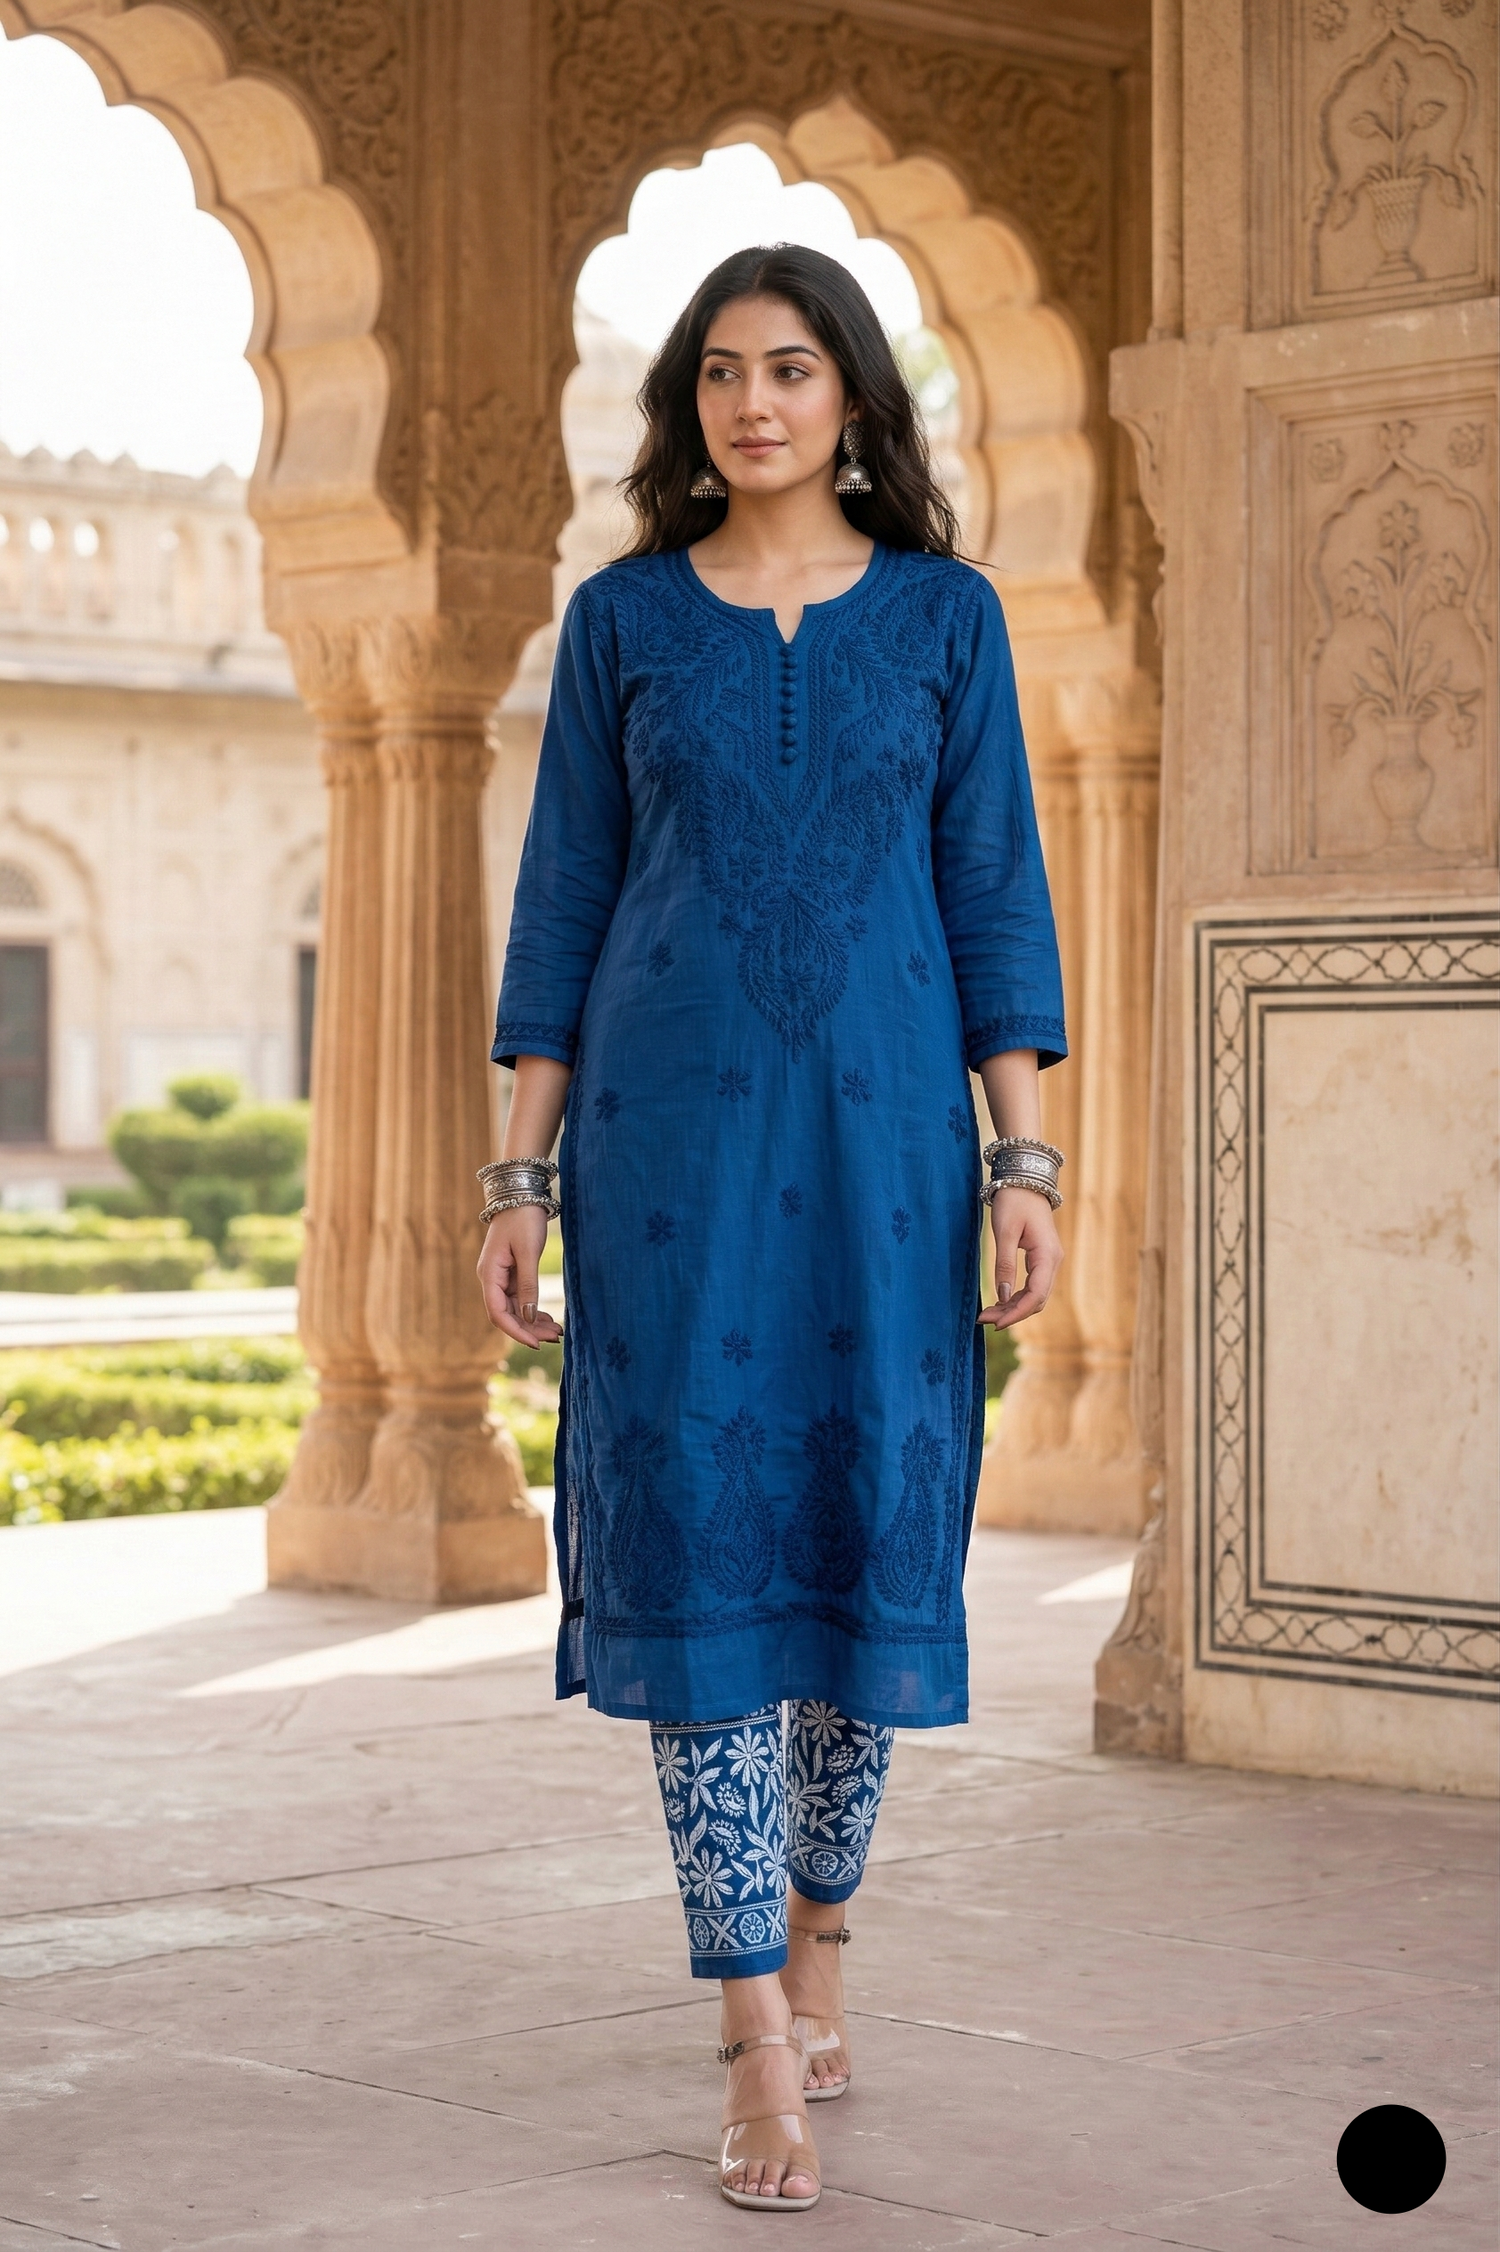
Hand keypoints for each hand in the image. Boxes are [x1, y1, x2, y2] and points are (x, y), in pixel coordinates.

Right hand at [477, 1205, 562, 1348]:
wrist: (520, 1194)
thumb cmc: (523, 1219)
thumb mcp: (529, 1252)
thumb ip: (529, 1284)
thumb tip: (530, 1317)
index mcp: (489, 1274)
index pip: (498, 1313)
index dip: (517, 1331)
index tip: (537, 1344)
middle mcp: (491, 1279)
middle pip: (507, 1314)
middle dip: (529, 1329)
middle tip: (556, 1339)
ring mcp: (500, 1276)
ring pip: (515, 1308)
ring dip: (533, 1322)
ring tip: (557, 1332)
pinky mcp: (510, 1272)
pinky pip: (520, 1298)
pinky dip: (533, 1309)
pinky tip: (548, 1319)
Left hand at [979, 1186, 1061, 1330]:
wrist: (1025, 1181)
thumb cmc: (1014, 1202)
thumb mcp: (1005, 1231)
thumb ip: (1005, 1263)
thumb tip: (1002, 1294)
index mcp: (1047, 1255)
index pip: (1036, 1294)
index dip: (1017, 1312)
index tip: (997, 1323)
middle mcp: (1053, 1261)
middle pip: (1037, 1299)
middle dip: (1012, 1313)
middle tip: (984, 1319)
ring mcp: (1049, 1261)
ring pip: (1035, 1294)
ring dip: (1013, 1307)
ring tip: (987, 1314)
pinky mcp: (1041, 1259)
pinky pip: (1032, 1285)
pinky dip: (1016, 1296)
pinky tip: (999, 1300)